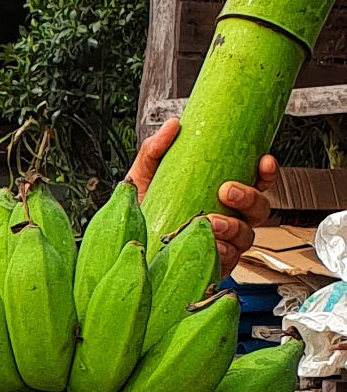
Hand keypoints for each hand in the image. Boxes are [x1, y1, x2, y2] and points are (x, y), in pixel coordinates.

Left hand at [126, 117, 277, 275]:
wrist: (125, 242)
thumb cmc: (143, 211)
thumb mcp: (144, 176)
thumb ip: (155, 149)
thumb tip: (173, 126)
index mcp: (221, 195)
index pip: (256, 182)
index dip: (267, 173)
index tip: (264, 161)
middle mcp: (229, 219)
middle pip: (259, 209)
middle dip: (250, 198)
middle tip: (227, 191)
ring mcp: (224, 244)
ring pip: (247, 236)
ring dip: (234, 228)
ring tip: (212, 222)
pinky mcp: (214, 266)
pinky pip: (230, 261)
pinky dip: (224, 253)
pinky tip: (212, 245)